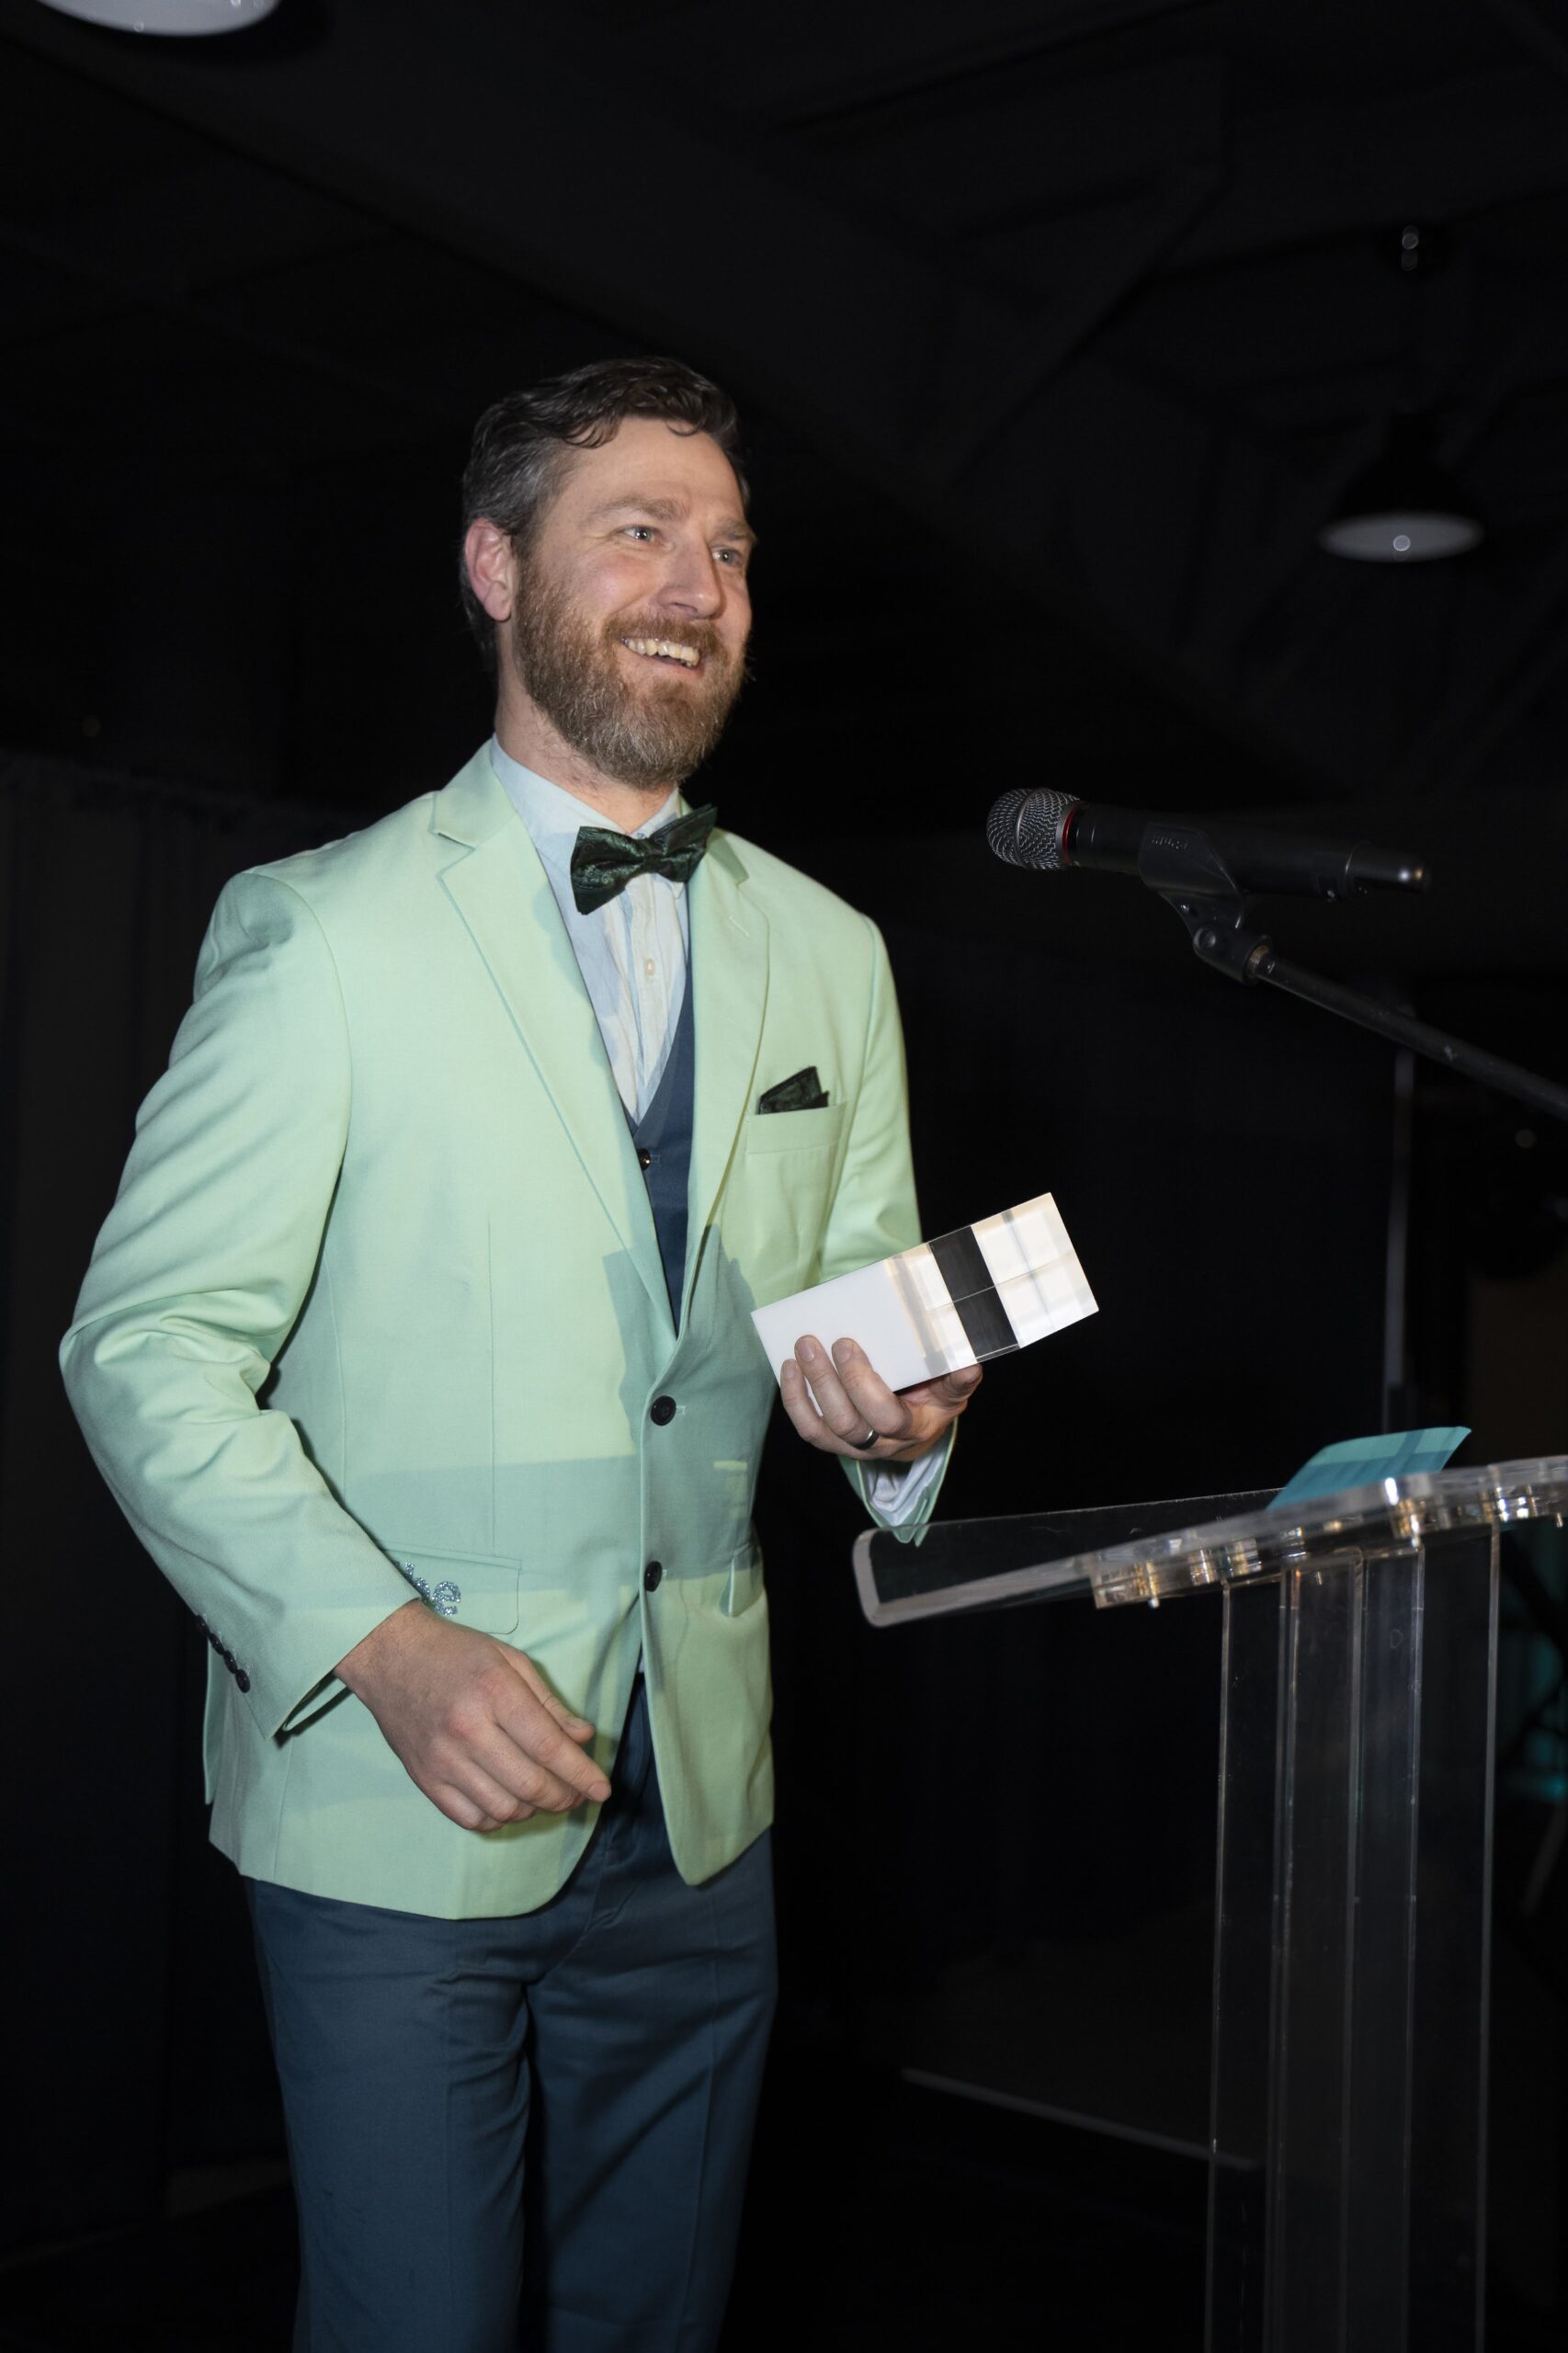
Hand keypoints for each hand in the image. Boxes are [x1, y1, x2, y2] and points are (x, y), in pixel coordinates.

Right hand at [337, 1600, 610, 1832]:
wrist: (389, 1656)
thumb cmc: (455, 1652)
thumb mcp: (510, 1660)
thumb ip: (548, 1702)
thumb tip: (583, 1738)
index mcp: (494, 1693)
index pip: (549, 1746)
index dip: (582, 1773)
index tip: (603, 1789)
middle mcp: (467, 1730)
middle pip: (530, 1785)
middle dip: (565, 1797)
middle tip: (577, 1793)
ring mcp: (442, 1759)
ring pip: (503, 1809)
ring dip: (534, 1810)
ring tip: (544, 1795)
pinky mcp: (424, 1779)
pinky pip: (470, 1818)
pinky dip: (498, 1819)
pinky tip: (508, 1802)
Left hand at [780, 1334, 980, 1463]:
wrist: (920, 1426)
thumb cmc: (935, 1398)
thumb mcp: (954, 1389)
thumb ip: (960, 1378)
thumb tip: (968, 1364)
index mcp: (913, 1429)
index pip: (886, 1416)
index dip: (862, 1384)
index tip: (847, 1344)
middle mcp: (882, 1445)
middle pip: (848, 1423)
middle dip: (826, 1380)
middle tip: (813, 1342)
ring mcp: (855, 1447)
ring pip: (823, 1430)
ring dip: (805, 1390)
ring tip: (797, 1353)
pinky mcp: (834, 1442)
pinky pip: (809, 1429)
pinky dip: (794, 1400)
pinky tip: (789, 1370)